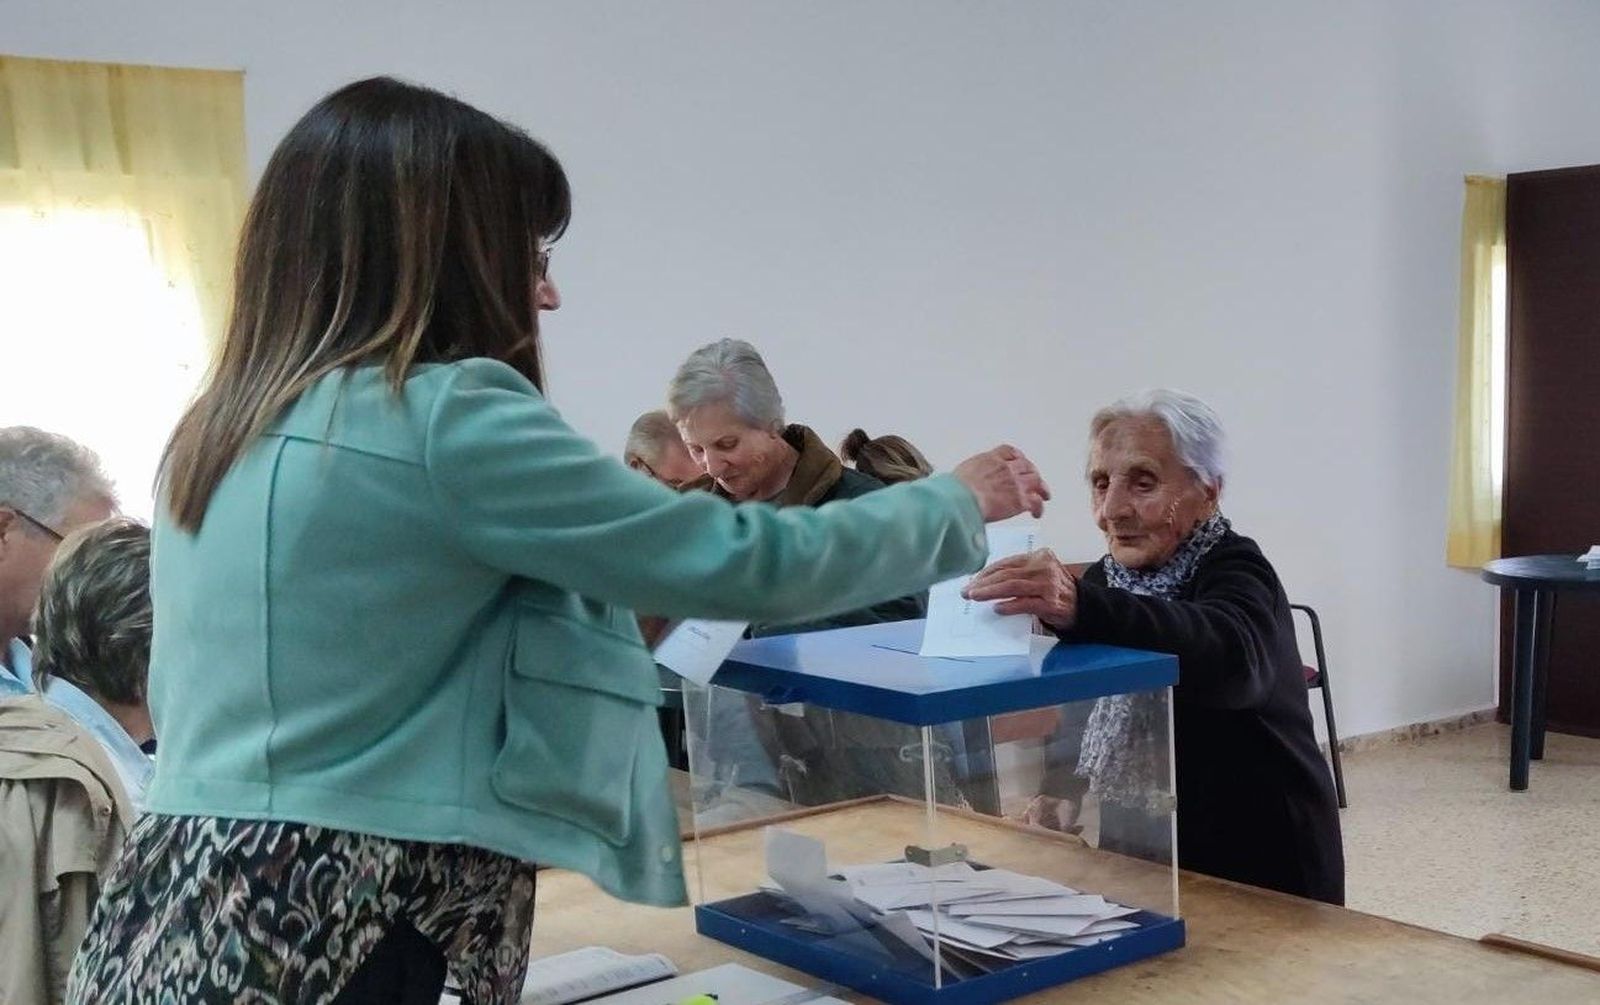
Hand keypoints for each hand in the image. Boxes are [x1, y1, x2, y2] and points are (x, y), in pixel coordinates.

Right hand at [952, 444, 1050, 521]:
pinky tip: (1036, 514)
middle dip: (1032, 473)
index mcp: (989, 460)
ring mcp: (1015, 483)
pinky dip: (1039, 508)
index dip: (1017, 456)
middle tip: (1035, 480)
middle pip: (1026, 466)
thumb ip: (966, 479)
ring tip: (1044, 495)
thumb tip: (958, 488)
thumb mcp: (958, 476)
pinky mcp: (1020, 500)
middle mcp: (1005, 468)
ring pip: (1036, 481)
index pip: (1008, 451)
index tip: (1019, 460)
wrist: (960, 499)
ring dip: (1041, 488)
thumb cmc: (953, 491)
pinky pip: (1036, 502)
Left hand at [963, 548, 1077, 628]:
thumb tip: (985, 582)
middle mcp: (1044, 567)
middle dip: (983, 583)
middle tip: (967, 592)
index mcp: (1039, 556)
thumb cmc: (1055, 591)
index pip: (1006, 563)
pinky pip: (1024, 603)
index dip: (986, 572)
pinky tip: (996, 609)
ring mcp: (1048, 585)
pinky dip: (1009, 606)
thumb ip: (1018, 574)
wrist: (1083, 606)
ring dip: (990, 593)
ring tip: (975, 597)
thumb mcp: (1039, 574)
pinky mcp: (1051, 603)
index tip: (971, 581)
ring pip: (1012, 586)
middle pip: (1007, 574)